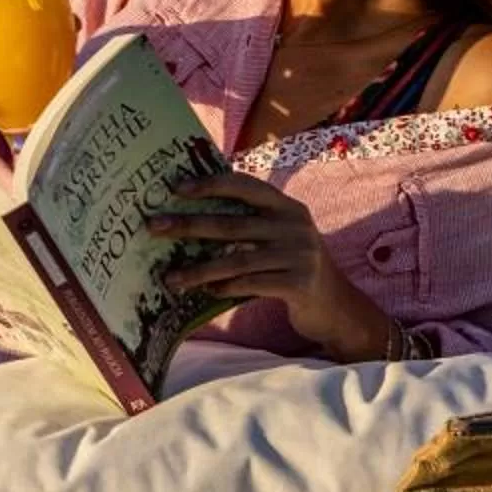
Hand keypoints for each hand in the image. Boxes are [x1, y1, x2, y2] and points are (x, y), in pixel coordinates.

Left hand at [149, 170, 389, 360]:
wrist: (337, 307)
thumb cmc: (295, 268)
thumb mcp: (280, 238)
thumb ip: (251, 224)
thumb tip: (193, 218)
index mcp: (288, 207)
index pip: (245, 186)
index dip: (210, 184)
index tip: (176, 189)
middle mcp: (295, 226)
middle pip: (232, 224)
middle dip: (188, 225)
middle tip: (153, 227)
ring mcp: (299, 255)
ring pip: (237, 260)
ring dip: (198, 269)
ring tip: (170, 278)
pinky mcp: (299, 284)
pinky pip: (251, 284)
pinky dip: (224, 288)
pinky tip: (205, 292)